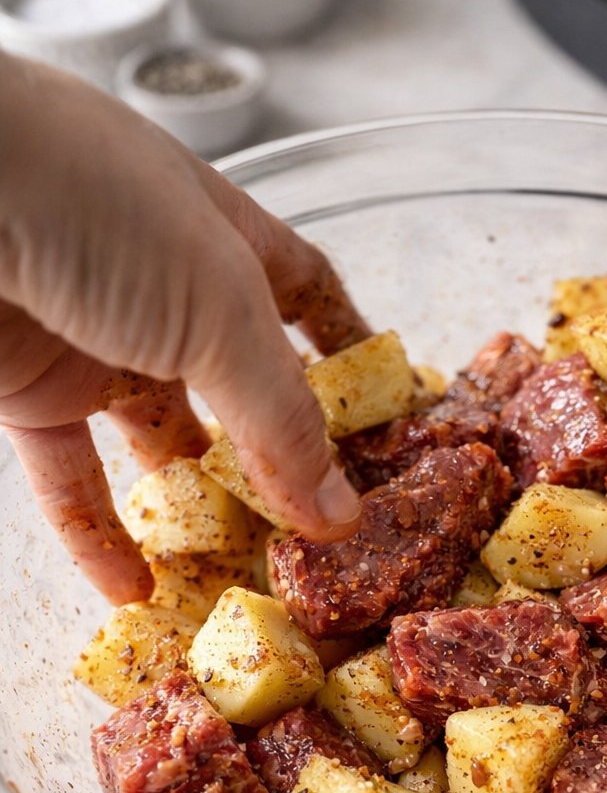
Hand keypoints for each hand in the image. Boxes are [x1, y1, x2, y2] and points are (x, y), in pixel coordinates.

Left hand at [0, 53, 368, 603]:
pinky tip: (136, 590)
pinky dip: (101, 536)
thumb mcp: (218, 310)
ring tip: (237, 579)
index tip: (385, 410)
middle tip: (317, 538)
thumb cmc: (87, 202)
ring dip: (195, 513)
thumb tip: (341, 514)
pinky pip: (73, 477)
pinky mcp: (27, 387)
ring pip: (160, 446)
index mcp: (225, 235)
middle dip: (277, 462)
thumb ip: (281, 419)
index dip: (346, 345)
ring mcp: (94, 339)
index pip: (303, 290)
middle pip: (239, 390)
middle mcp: (165, 289)